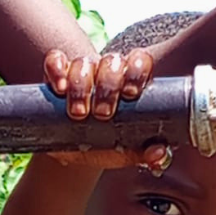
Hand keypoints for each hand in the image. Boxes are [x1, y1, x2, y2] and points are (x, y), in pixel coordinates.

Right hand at [43, 48, 167, 172]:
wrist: (74, 152)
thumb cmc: (108, 146)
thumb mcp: (127, 152)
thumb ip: (146, 153)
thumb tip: (160, 154)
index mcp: (131, 84)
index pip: (140, 61)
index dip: (137, 71)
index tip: (130, 94)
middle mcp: (108, 73)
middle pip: (112, 61)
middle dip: (108, 86)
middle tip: (103, 114)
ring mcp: (82, 71)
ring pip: (84, 62)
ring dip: (81, 86)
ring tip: (79, 113)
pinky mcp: (57, 74)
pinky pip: (55, 60)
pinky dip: (56, 70)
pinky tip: (59, 88)